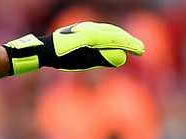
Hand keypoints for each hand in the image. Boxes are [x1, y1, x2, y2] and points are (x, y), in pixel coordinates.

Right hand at [3, 22, 143, 74]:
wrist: (44, 51)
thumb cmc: (61, 55)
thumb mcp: (85, 58)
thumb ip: (102, 58)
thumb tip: (121, 60)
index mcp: (91, 33)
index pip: (113, 35)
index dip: (126, 41)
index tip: (137, 48)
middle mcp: (91, 30)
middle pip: (115, 34)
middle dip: (130, 42)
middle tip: (141, 50)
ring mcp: (88, 33)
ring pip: (112, 37)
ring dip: (126, 43)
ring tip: (139, 50)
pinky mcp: (85, 39)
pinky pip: (104, 42)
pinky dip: (116, 45)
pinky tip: (126, 52)